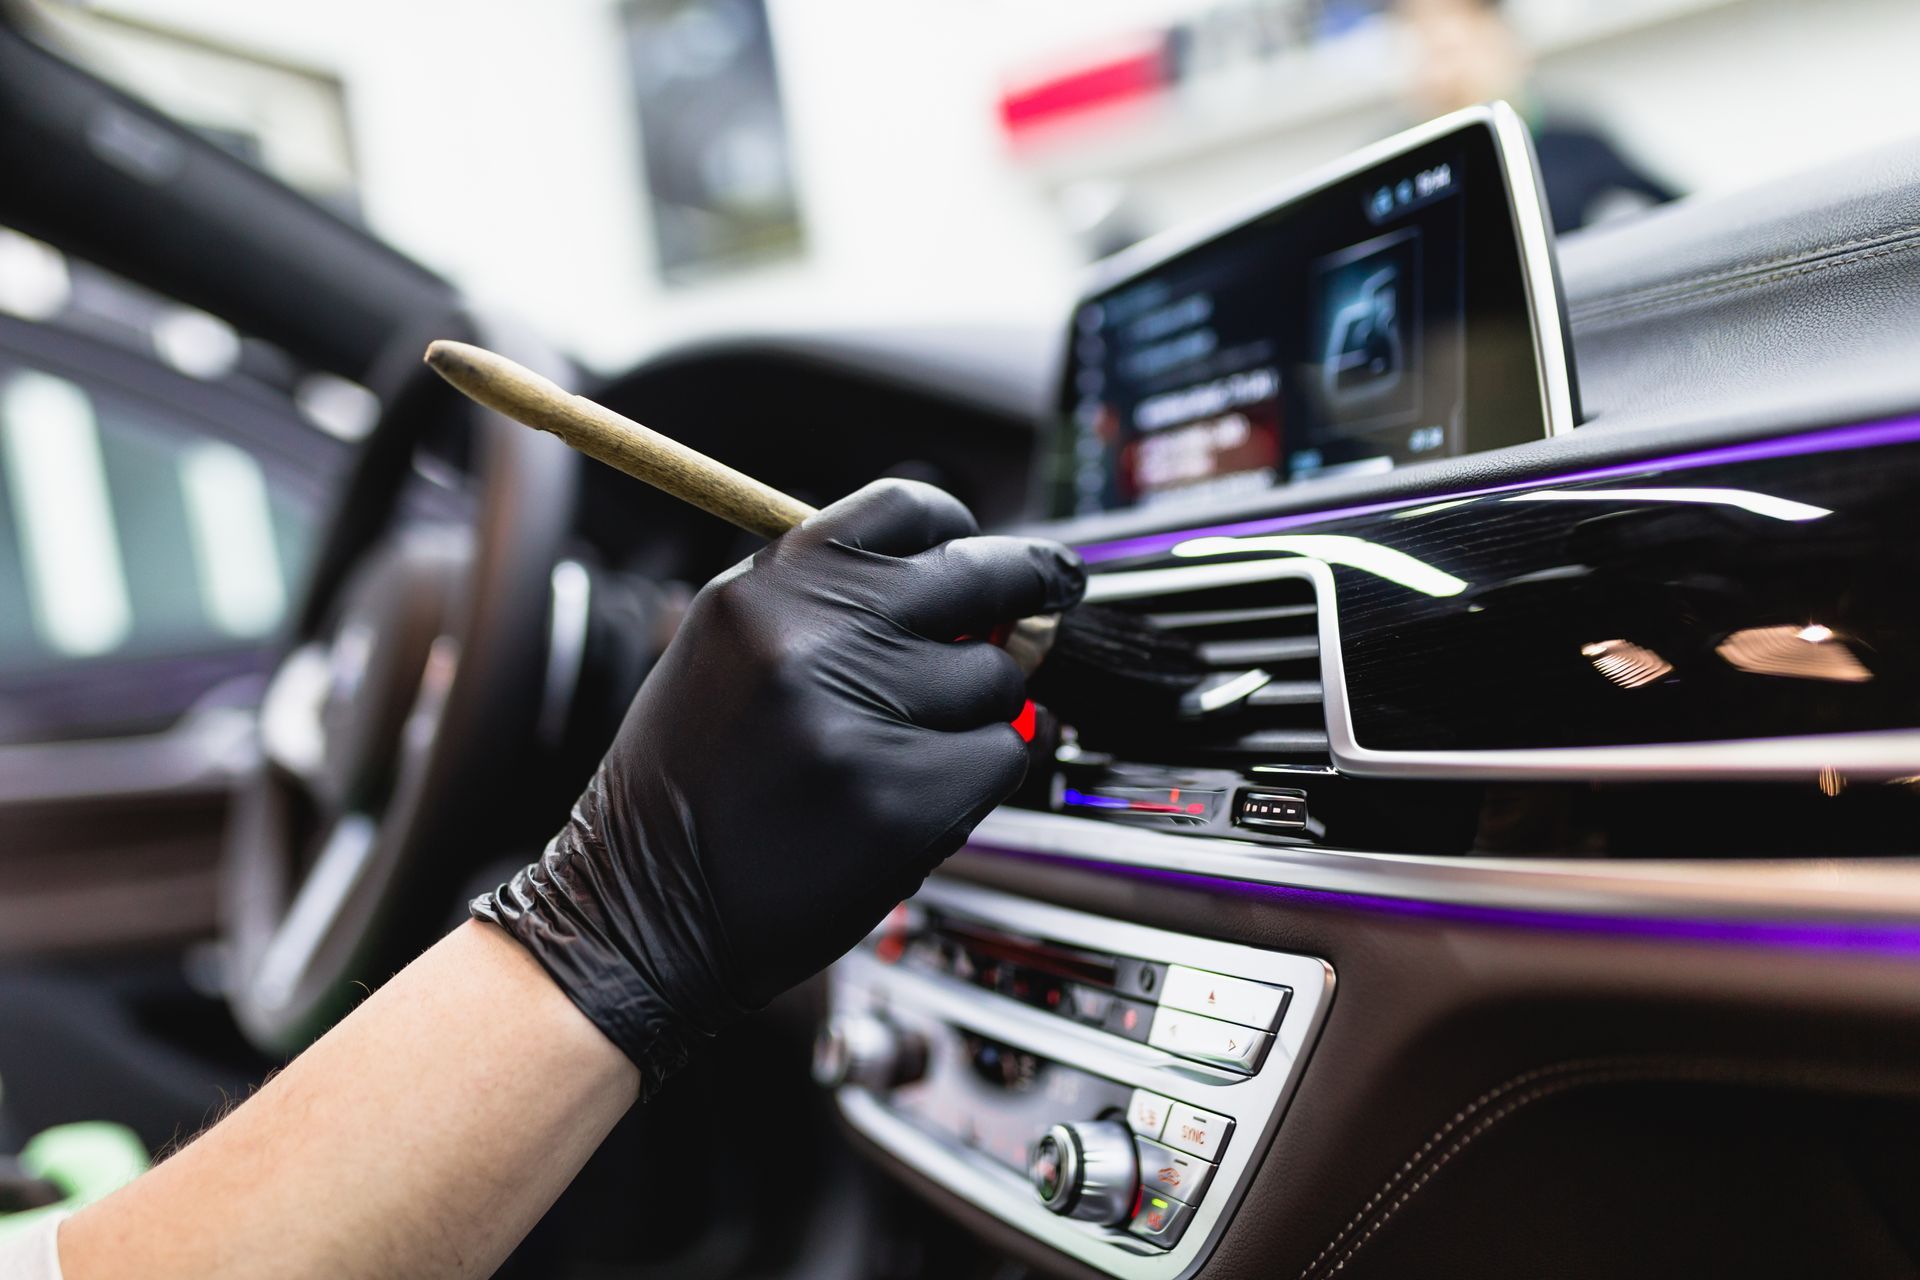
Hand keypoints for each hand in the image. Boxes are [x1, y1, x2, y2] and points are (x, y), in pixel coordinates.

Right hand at [474, 480, 1085, 1092]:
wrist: (641, 912)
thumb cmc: (694, 786)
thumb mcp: (733, 653)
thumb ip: (835, 606)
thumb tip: (975, 586)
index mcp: (765, 588)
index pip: (907, 508)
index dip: (961, 531)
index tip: (988, 556)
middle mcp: (812, 639)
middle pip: (981, 574)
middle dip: (1028, 589)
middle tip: (1047, 601)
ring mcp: (862, 719)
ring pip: (999, 678)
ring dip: (982, 709)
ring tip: (908, 748)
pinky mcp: (906, 800)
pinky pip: (1002, 754)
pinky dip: (980, 776)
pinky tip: (920, 797)